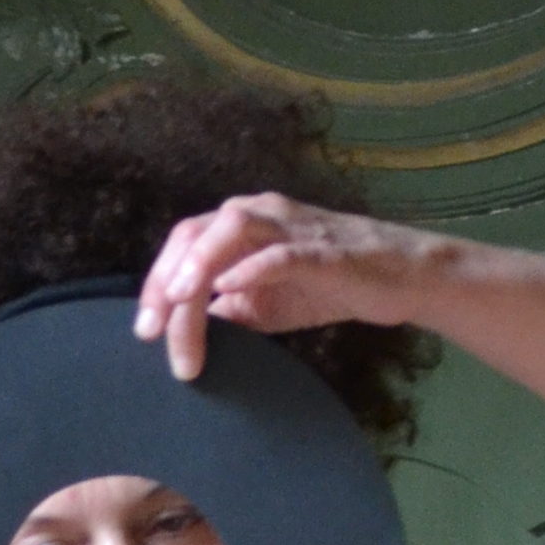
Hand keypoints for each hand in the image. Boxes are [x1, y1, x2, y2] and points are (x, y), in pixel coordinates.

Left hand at [135, 195, 444, 382]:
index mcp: (242, 227)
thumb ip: (227, 311)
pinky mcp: (324, 248)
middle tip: (150, 329)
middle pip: (196, 233)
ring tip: (178, 301)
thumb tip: (191, 328)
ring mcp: (292, 226)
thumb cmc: (331, 285)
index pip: (184, 244)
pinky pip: (282, 251)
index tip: (145, 330)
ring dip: (198, 264)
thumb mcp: (265, 306)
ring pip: (232, 229)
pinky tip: (228, 290)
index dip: (157, 283)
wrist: (399, 278)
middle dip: (167, 280)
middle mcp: (261, 214)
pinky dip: (252, 267)